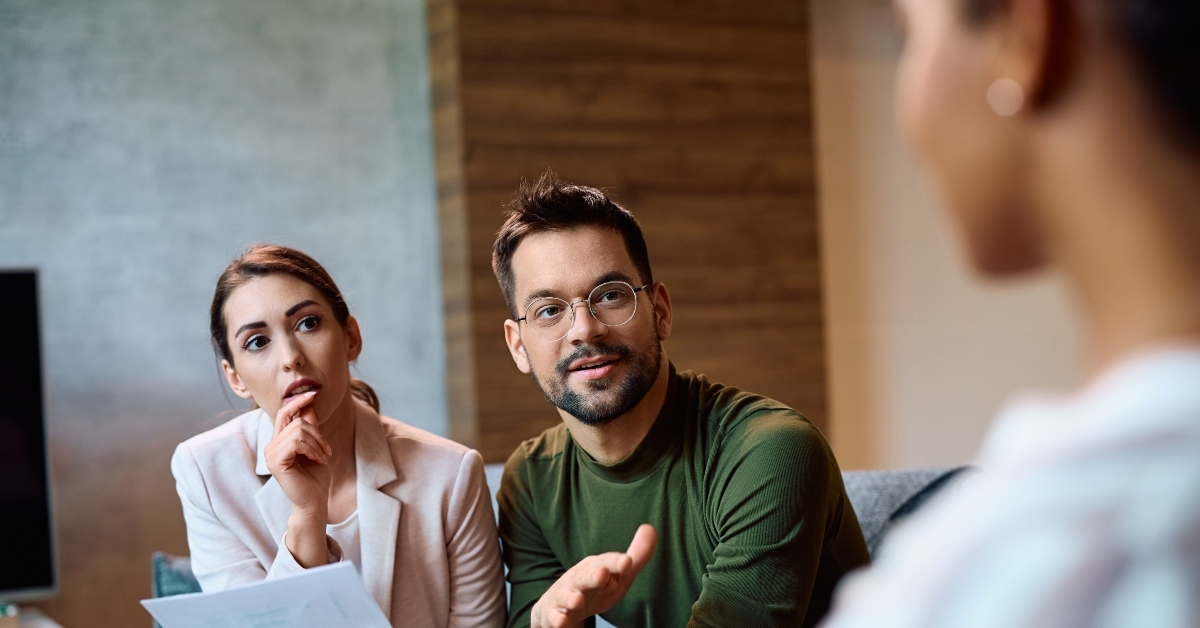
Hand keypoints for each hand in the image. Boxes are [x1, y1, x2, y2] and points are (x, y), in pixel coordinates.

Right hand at [264, 391, 332, 565]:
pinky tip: (317, 460)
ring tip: (322, 456)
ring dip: (317, 442)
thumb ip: (310, 428)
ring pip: (298, 430)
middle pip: (296, 420)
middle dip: (317, 432)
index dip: (298, 401)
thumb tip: (308, 406)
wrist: (315, 501)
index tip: (313, 393)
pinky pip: (296, 442)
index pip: (285, 412)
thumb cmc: (316, 477)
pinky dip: (312, 449)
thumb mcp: (316, 447)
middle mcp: (272, 445)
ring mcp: (271, 454)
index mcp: (280, 440)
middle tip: (326, 449)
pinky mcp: (276, 462)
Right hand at [531, 524, 656, 627]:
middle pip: (585, 577)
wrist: (557, 606)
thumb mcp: (618, 576)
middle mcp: (578, 579)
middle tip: (602, 573)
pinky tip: (561, 621)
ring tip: (577, 600)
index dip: (616, 562)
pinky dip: (557, 619)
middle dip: (592, 576)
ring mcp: (564, 597)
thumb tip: (651, 528)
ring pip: (567, 596)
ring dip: (571, 597)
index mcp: (595, 567)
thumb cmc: (594, 588)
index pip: (607, 563)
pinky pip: (555, 617)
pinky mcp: (554, 614)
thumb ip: (636, 557)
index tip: (627, 561)